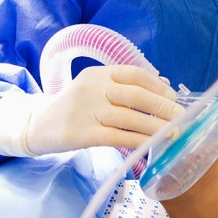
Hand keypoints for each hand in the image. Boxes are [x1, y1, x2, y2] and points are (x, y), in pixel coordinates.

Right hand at [25, 65, 182, 155]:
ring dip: (155, 126)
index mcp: (98, 73)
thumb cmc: (75, 108)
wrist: (36, 125)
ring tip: (172, 133)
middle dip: (162, 106)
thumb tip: (163, 88)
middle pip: (136, 95)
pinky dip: (138, 140)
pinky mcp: (81, 133)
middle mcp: (93, 88)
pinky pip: (117, 136)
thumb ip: (122, 88)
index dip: (158, 86)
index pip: (135, 74)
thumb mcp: (94, 89)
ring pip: (129, 117)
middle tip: (180, 116)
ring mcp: (86, 110)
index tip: (173, 97)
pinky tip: (151, 144)